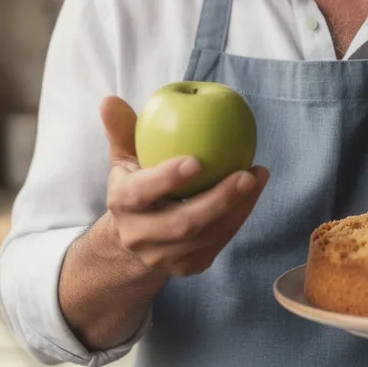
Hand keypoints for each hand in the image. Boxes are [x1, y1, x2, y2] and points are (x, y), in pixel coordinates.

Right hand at [91, 95, 269, 276]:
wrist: (135, 234)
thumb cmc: (136, 181)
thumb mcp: (124, 155)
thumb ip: (121, 129)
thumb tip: (110, 100)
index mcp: (122, 203)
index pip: (142, 193)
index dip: (167, 179)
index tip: (196, 161)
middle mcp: (139, 236)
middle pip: (182, 224)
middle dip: (218, 201)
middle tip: (246, 175)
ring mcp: (162, 257)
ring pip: (206, 238)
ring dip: (237, 209)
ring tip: (257, 177)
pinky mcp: (185, 267)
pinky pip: (217, 245)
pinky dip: (238, 219)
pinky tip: (254, 194)